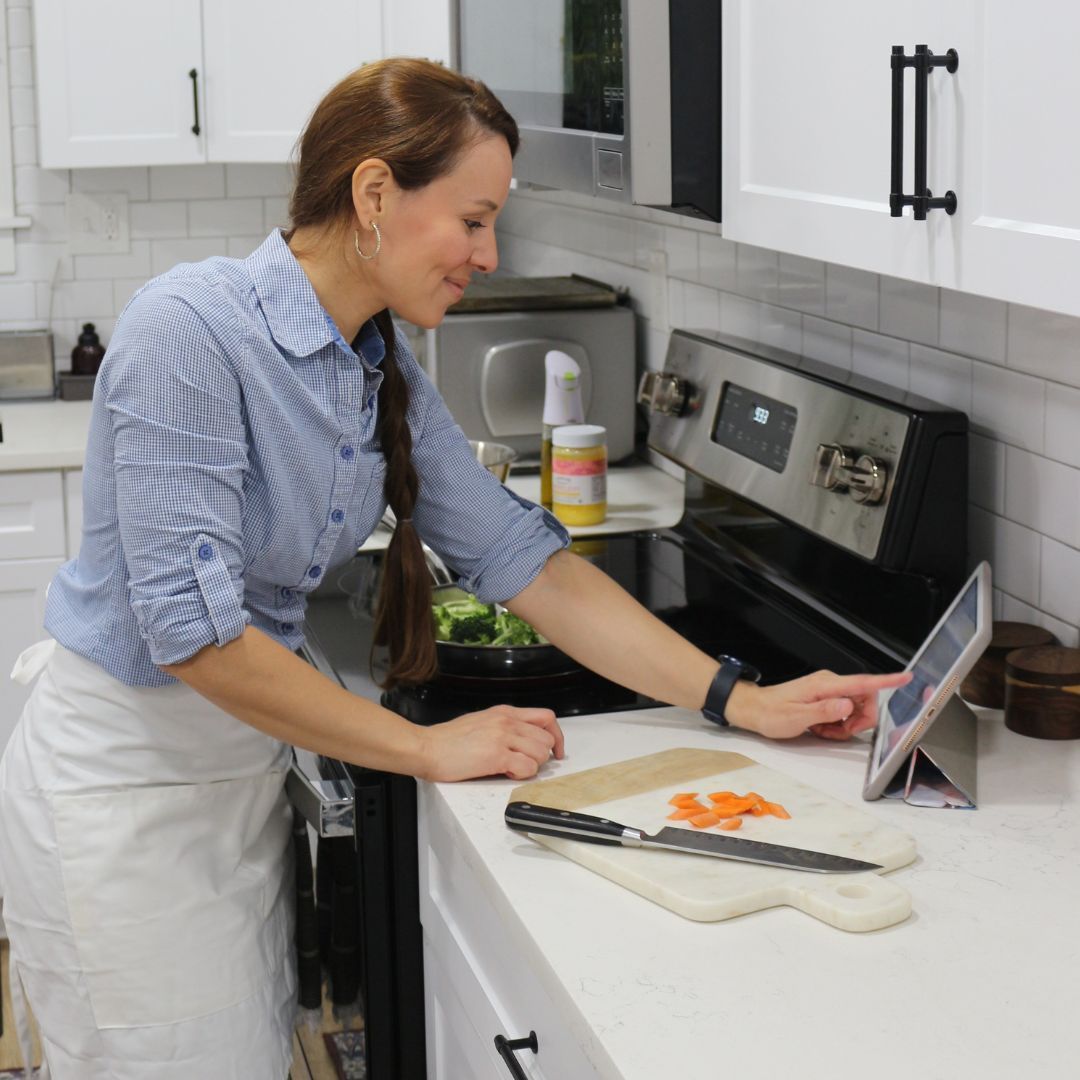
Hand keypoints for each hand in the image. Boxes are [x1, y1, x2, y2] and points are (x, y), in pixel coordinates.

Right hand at [418, 704, 564, 781]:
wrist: (426, 747)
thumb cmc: (448, 740)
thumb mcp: (482, 722)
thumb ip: (505, 727)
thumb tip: (525, 740)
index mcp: (505, 712)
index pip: (546, 717)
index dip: (556, 736)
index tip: (556, 751)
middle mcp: (507, 721)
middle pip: (547, 738)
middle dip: (542, 756)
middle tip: (526, 764)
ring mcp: (502, 737)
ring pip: (541, 753)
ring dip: (531, 766)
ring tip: (512, 768)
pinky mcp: (495, 756)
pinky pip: (527, 767)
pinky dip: (522, 775)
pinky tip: (506, 774)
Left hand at [724, 669, 912, 740]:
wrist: (756, 710)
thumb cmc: (772, 714)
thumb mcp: (797, 717)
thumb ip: (824, 712)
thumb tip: (848, 706)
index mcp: (825, 685)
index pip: (862, 682)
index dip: (886, 681)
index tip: (906, 678)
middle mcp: (830, 683)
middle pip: (864, 700)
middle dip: (859, 720)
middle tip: (838, 732)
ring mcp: (828, 690)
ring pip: (855, 708)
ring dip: (845, 725)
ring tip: (823, 730)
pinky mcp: (826, 697)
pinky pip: (844, 711)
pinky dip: (837, 724)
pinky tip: (821, 728)